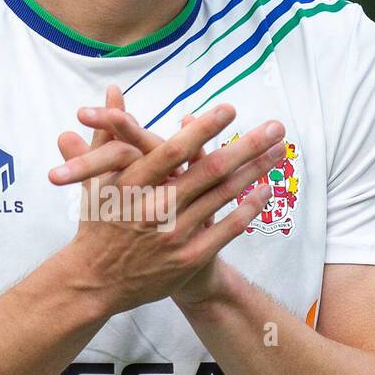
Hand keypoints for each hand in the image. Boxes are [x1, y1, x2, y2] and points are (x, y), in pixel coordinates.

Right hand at [49, 87, 285, 313]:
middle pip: (209, 171)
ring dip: (256, 171)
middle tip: (276, 127)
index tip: (230, 109)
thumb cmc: (97, 224)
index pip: (174, 151)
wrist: (95, 283)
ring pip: (223, 196)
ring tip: (279, 151)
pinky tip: (265, 190)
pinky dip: (248, 208)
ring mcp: (174, 235)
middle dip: (247, 146)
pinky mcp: (188, 259)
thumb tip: (112, 92)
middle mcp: (155, 209)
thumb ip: (108, 133)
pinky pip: (227, 230)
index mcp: (132, 185)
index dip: (203, 129)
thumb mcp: (95, 177)